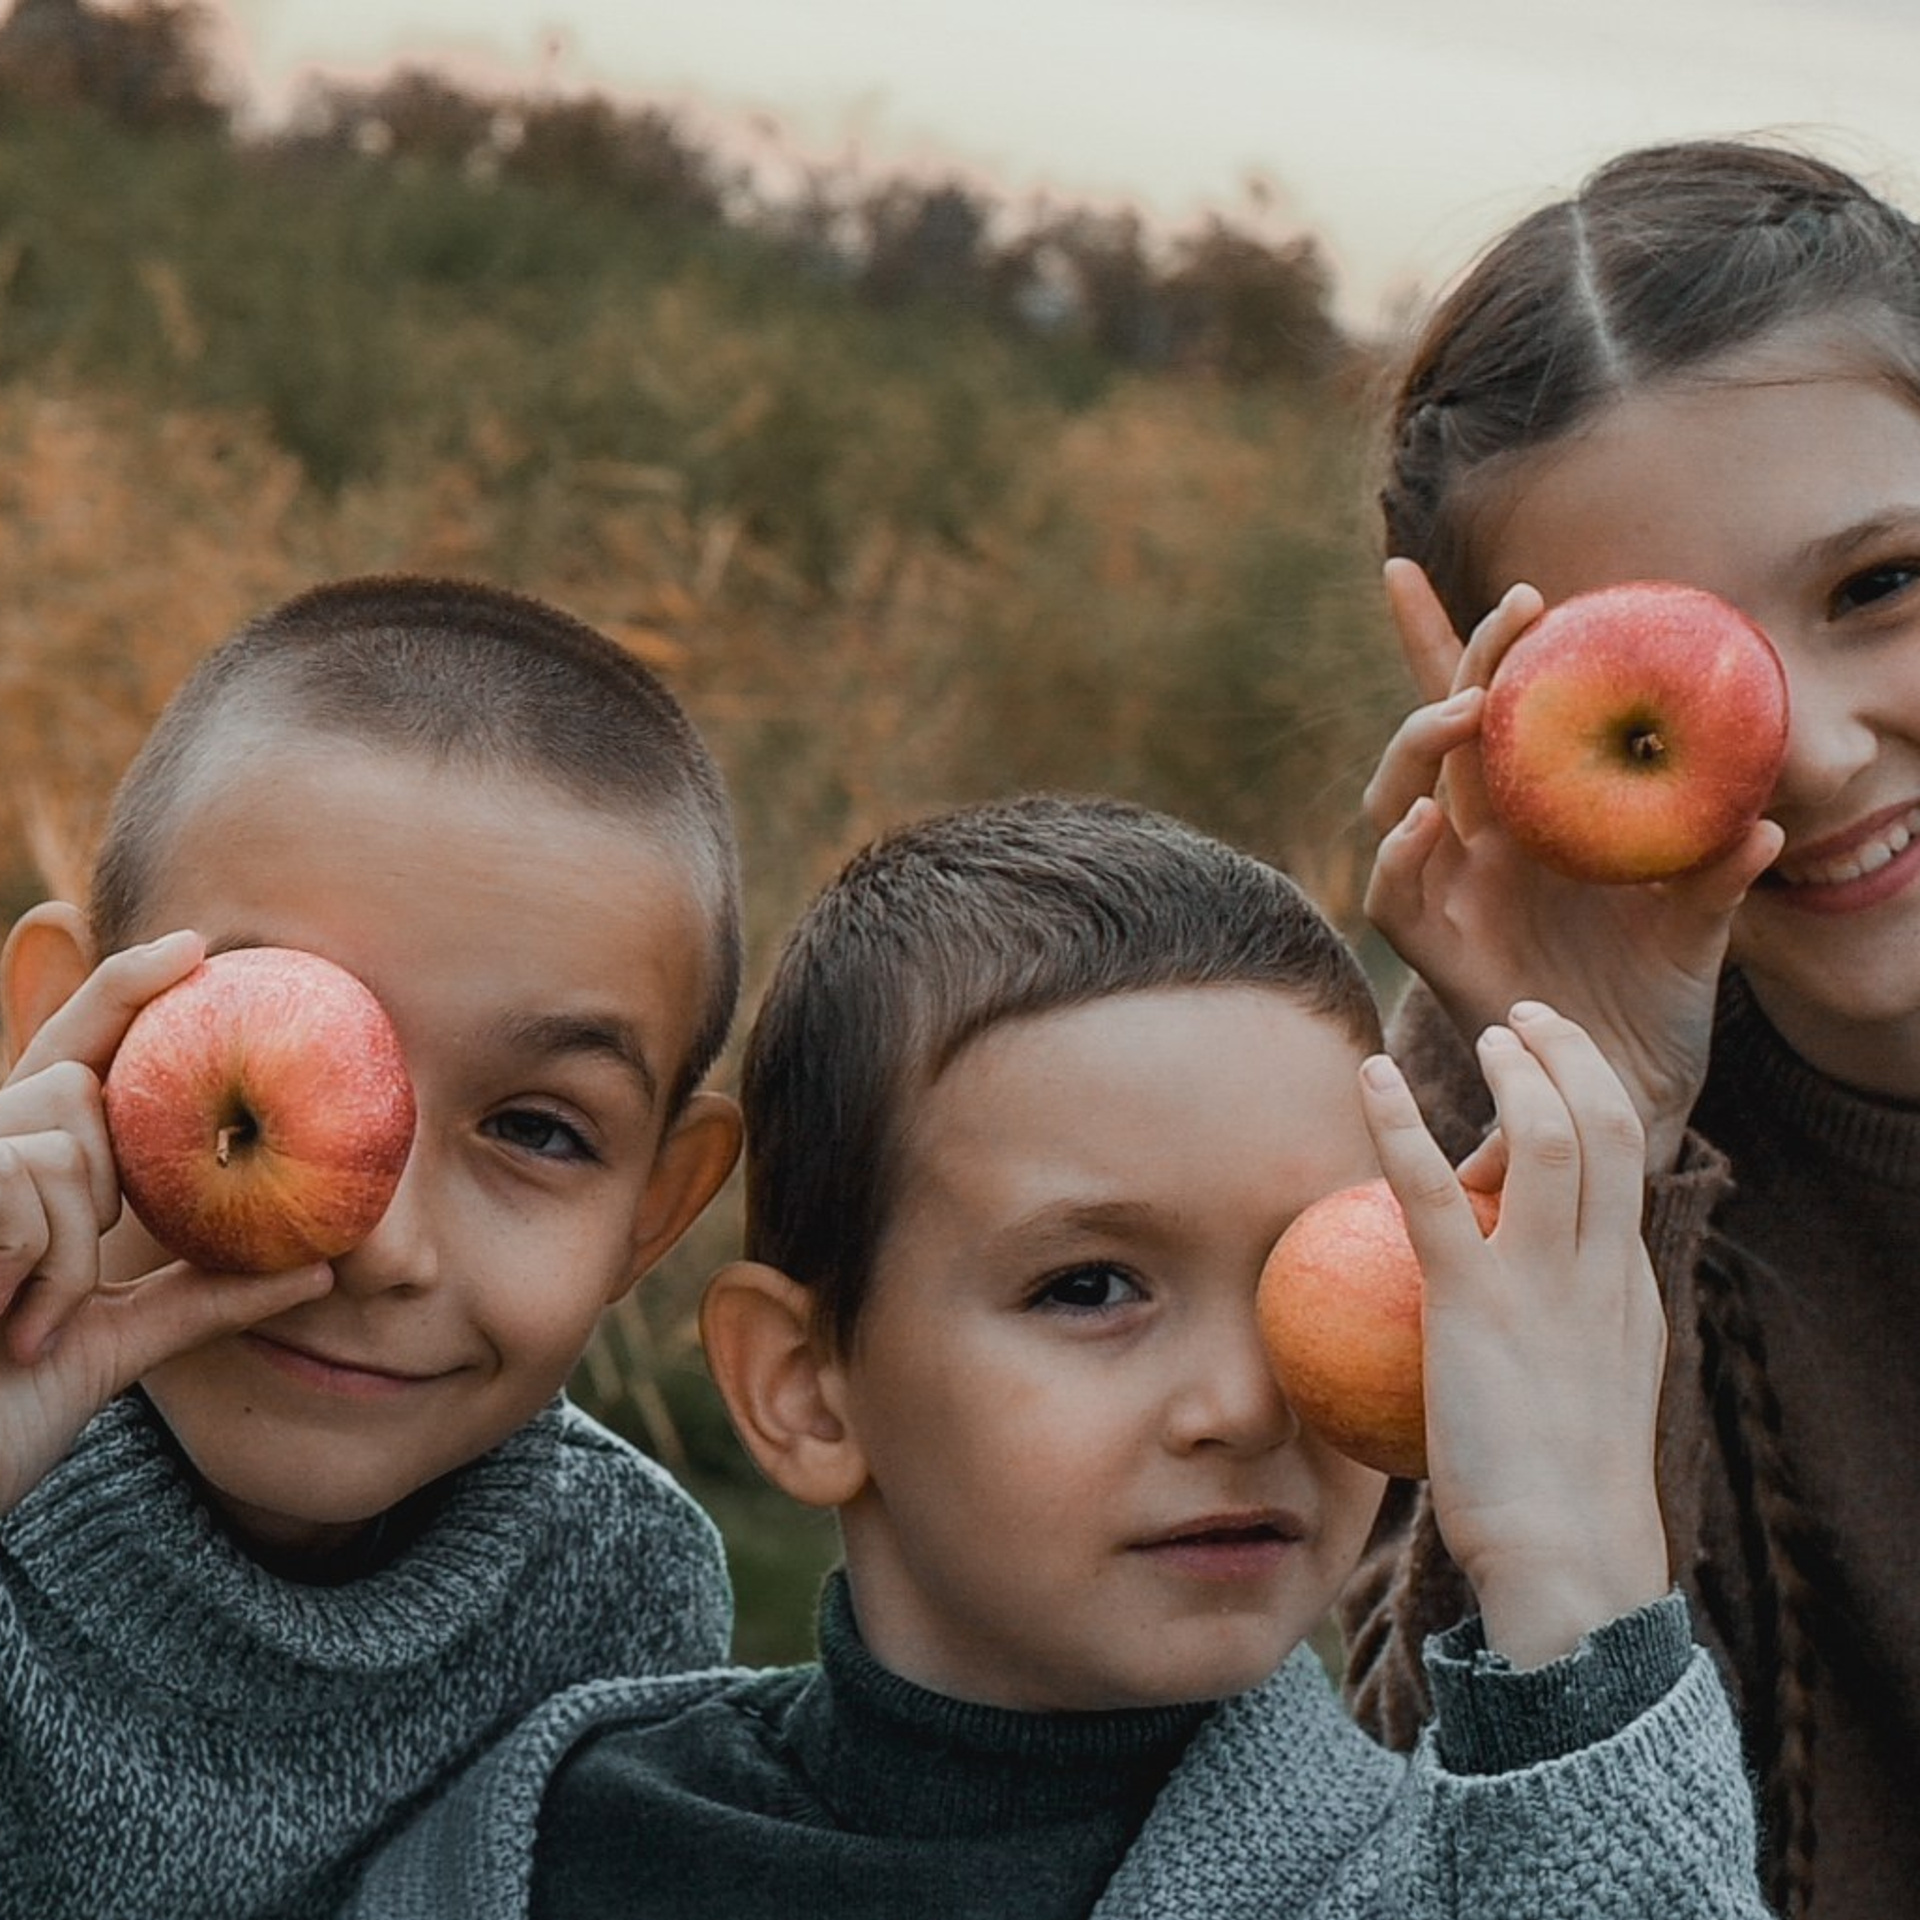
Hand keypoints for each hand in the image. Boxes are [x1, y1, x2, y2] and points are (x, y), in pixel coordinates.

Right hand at [0, 928, 332, 1512]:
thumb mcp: (112, 1345)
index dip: (127, 989)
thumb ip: (198, 1297)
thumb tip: (317, 1266)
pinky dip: (40, 1267)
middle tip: (58, 1288)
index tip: (197, 948)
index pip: (76, 1053)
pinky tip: (3, 1323)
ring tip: (24, 1325)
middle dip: (103, 1184)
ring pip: (63, 1144)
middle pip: (76, 1085)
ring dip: (70, 1254)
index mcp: (14, 1174)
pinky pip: (26, 1186)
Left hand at [1360, 1002, 1669, 1666]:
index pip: (1625, 1165)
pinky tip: (1369, 1079)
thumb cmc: (1555, 1504)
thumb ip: (1541, 1347)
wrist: (1569, 1563)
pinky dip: (1401, 1122)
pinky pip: (1432, 1191)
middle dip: (1575, 1057)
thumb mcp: (1573, 1403)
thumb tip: (1469, 1335)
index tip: (1556, 1068)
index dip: (1592, 1100)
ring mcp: (1547, 1284)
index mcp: (1625, 1289)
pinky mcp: (1479, 1304)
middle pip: (1609, 1126)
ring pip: (1549, 1137)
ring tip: (1483, 1035)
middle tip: (1527, 1021)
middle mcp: (1601, 1271)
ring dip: (1517, 1071)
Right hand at [1363, 559, 1780, 1170]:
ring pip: (1391, 801)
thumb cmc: (1659, 999)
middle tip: (1515, 613)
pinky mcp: (1436, 951)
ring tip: (1462, 710)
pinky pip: (1393, 896)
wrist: (1630, 1090)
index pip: (1483, 715)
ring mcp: (1450, 894)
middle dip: (1450, 659)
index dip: (1460, 644)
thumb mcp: (1700, 923)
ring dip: (1416, 746)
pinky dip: (1398, 855)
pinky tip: (1424, 820)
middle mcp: (1478, 846)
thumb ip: (1716, 872)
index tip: (1481, 574)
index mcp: (1531, 819)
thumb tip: (1762, 820)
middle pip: (1432, 735)